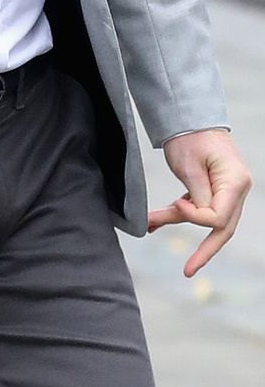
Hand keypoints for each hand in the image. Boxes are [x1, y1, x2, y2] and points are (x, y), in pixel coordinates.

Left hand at [150, 129, 251, 276]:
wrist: (190, 115)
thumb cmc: (191, 136)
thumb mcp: (189, 164)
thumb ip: (196, 195)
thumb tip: (193, 218)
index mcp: (235, 182)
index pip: (219, 217)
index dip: (195, 217)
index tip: (176, 204)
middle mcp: (236, 190)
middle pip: (222, 228)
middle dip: (204, 251)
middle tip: (187, 270)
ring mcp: (227, 192)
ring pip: (207, 221)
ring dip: (177, 221)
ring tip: (149, 223)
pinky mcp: (213, 191)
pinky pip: (197, 209)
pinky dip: (177, 213)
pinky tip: (154, 219)